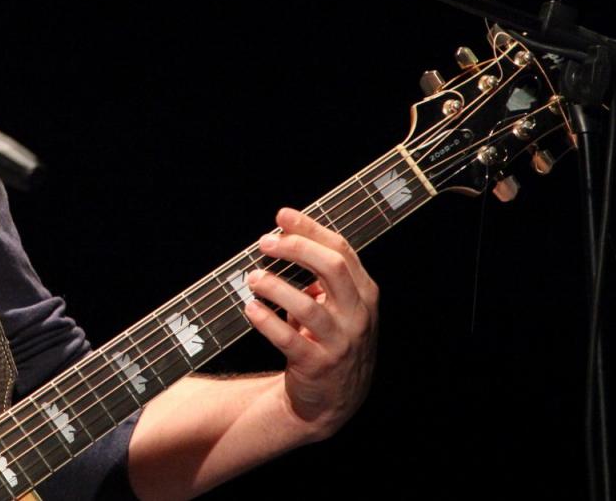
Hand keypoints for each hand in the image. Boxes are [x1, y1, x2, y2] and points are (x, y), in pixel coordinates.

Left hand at [244, 207, 378, 440]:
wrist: (335, 399)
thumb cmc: (330, 339)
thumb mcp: (338, 304)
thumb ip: (320, 273)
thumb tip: (283, 234)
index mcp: (363, 292)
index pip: (340, 250)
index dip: (310, 229)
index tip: (281, 216)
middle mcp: (357, 314)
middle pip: (331, 268)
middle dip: (295, 249)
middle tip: (264, 244)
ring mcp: (340, 341)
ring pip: (307, 305)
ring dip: (274, 286)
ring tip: (252, 278)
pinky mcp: (318, 365)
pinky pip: (289, 340)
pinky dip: (267, 321)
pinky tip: (251, 308)